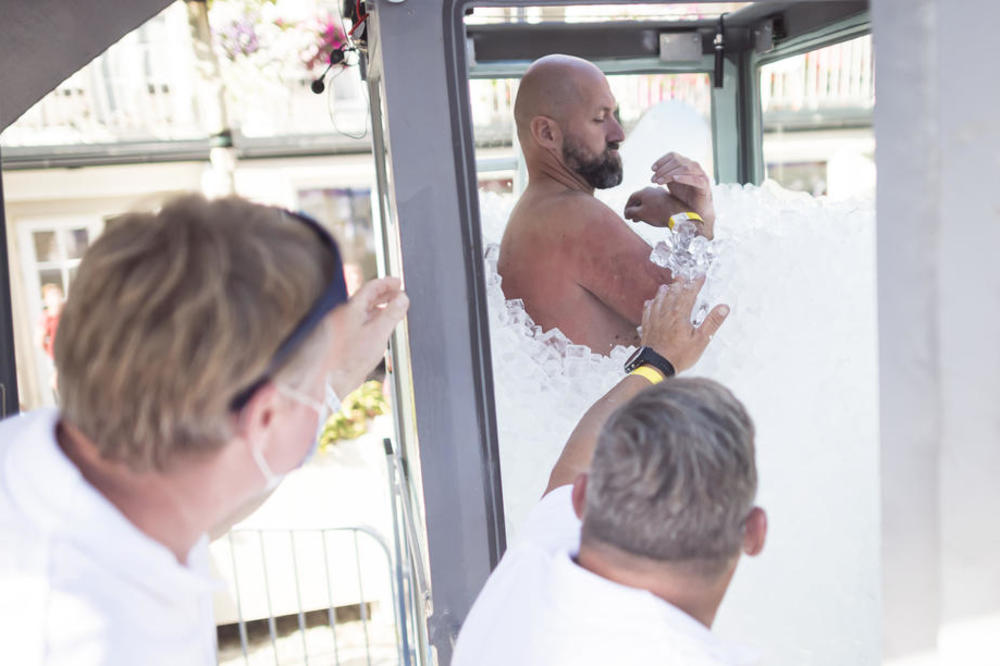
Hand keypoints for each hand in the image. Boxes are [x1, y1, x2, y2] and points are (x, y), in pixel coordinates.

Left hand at [327, 277, 408, 396]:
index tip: (398, 281)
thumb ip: (391, 314)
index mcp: (351, 309)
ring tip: (392, 310)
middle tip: (398, 294)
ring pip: (363, 311)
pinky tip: (379, 329)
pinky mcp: (343, 340)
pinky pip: (360, 322)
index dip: (386, 283)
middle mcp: (344, 315)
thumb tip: (403, 298)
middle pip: (366, 299)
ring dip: (379, 308)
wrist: (330, 380)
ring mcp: (342, 328)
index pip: (370, 288)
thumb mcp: (378, 334)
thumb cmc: (351, 358)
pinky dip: (372, 320)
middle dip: (384, 295)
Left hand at [640, 278, 728, 372]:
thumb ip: (712, 322)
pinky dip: (650, 305)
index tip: (700, 277)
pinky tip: (650, 302)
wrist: (656, 365)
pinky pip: (647, 311)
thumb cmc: (679, 355)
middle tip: (683, 276)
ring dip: (664, 292)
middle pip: (673, 294)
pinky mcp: (647, 328)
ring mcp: (655, 320)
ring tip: (666, 286)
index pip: (689, 293)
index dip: (695, 284)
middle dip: (679, 284)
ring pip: (659, 300)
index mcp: (680, 315)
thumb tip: (724, 307)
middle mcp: (666, 314)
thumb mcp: (701, 340)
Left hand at [643, 152, 715, 237]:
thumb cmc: (684, 196)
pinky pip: (695, 179)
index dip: (662, 160)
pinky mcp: (704, 185)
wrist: (696, 211)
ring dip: (670, 174)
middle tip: (654, 179)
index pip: (673, 155)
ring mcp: (700, 174)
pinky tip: (674, 180)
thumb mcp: (672, 184)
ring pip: (685, 168)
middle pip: (677, 161)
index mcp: (686, 164)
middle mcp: (694, 166)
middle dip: (663, 170)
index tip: (652, 169)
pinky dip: (684, 178)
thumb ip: (665, 176)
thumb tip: (654, 171)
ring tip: (659, 182)